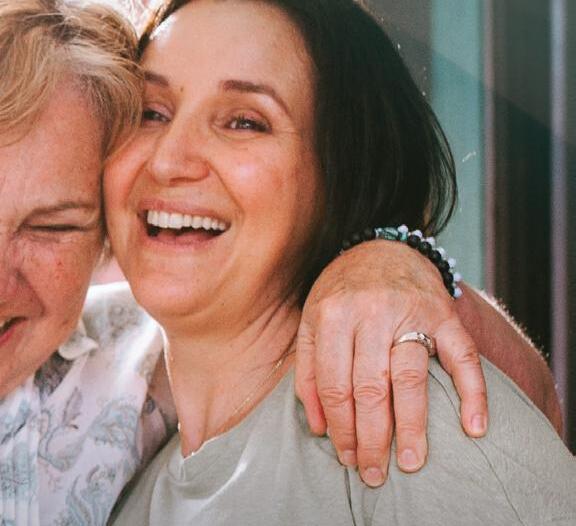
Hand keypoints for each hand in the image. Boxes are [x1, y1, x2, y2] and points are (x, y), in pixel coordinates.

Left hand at [295, 240, 486, 486]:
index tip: (348, 457)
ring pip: (411, 377)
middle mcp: (372, 313)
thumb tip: (317, 427)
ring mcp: (411, 312)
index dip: (340, 428)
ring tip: (413, 462)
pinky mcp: (443, 313)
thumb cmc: (341, 291)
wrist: (382, 247)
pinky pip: (462, 354)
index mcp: (333, 315)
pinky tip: (474, 427)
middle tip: (375, 473)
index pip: (335, 386)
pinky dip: (472, 392)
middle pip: (371, 388)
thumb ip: (308, 370)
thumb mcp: (312, 320)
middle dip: (372, 438)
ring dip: (413, 426)